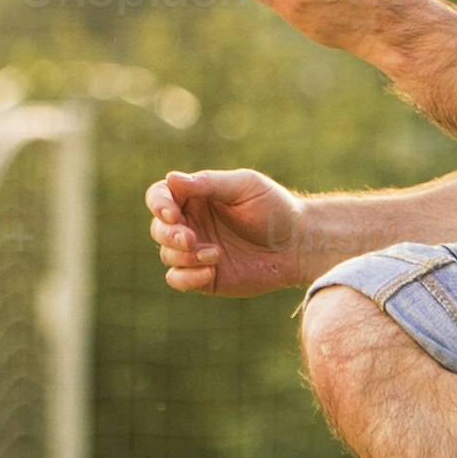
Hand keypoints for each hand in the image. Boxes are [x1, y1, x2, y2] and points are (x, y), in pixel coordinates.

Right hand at [146, 167, 318, 295]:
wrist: (298, 244)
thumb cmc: (274, 207)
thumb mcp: (244, 186)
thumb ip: (208, 183)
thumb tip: (171, 178)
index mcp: (196, 197)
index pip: (160, 196)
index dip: (159, 204)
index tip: (171, 214)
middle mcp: (191, 223)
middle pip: (159, 228)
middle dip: (170, 235)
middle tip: (191, 239)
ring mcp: (196, 251)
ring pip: (167, 255)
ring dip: (184, 256)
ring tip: (216, 254)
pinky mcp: (204, 276)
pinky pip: (177, 279)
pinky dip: (187, 277)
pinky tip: (211, 270)